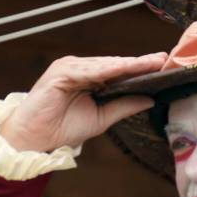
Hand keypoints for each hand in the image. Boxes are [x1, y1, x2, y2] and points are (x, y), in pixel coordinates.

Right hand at [0, 52, 168, 151]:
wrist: (34, 138)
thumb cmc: (62, 128)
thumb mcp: (102, 118)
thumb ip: (123, 106)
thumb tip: (150, 99)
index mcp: (90, 77)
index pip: (119, 71)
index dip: (140, 68)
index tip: (163, 64)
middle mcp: (81, 68)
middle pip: (115, 64)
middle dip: (139, 63)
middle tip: (163, 59)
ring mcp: (69, 67)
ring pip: (104, 65)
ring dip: (127, 64)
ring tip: (149, 62)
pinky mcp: (60, 73)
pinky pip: (87, 71)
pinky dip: (105, 70)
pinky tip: (123, 69)